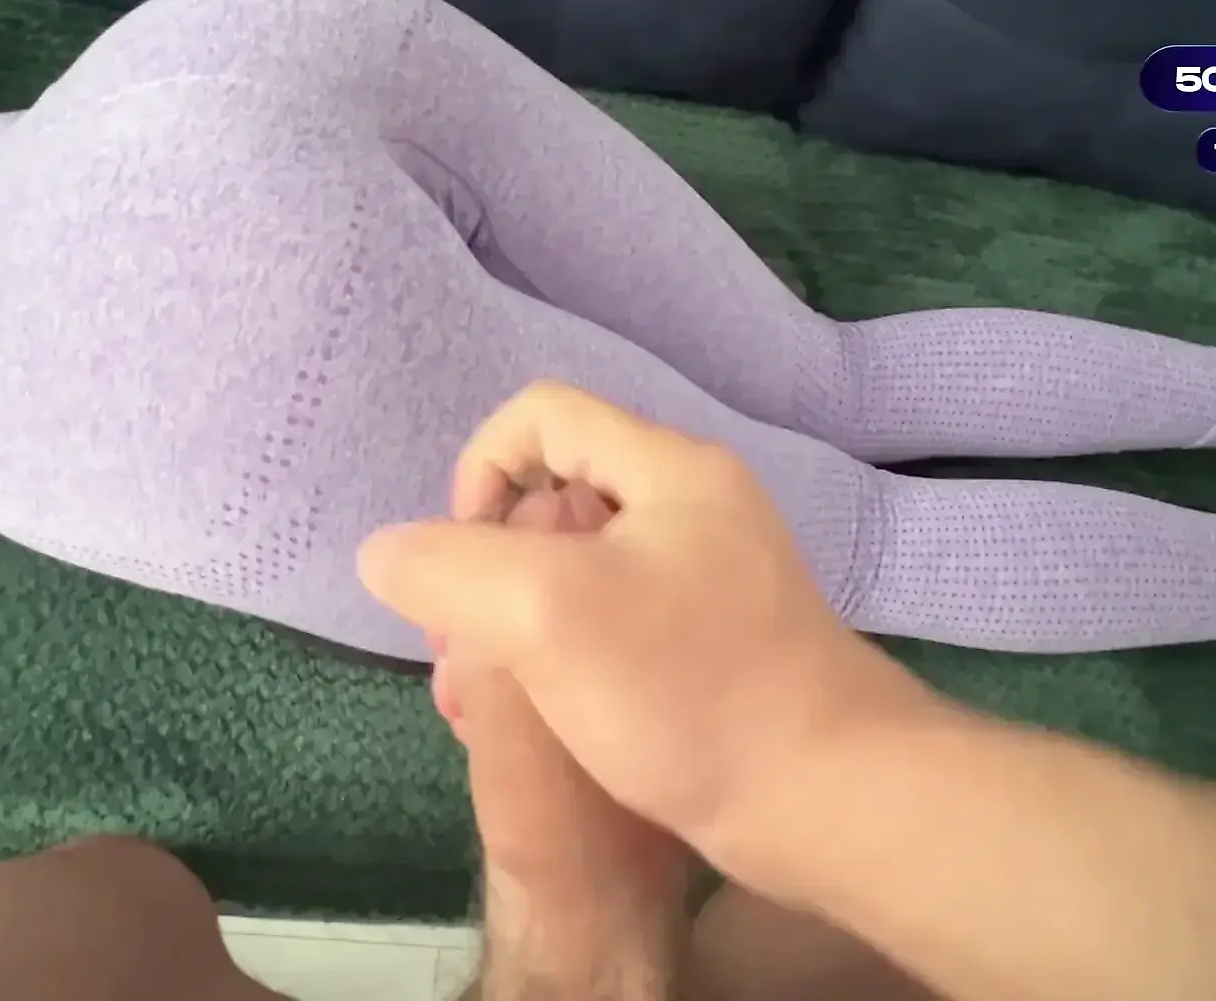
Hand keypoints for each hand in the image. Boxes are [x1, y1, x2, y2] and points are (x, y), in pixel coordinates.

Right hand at [359, 381, 936, 876]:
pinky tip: (537, 726)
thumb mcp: (546, 610)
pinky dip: (561, 664)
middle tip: (458, 654)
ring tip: (480, 703)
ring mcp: (711, 585)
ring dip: (512, 626)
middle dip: (484, 566)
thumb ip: (451, 566)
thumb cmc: (691, 690)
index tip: (462, 562)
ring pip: (577, 575)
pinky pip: (613, 630)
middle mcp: (695, 510)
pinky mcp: (717, 653)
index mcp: (669, 470)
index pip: (541, 416)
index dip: (478, 471)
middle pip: (554, 497)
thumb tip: (387, 553)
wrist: (828, 799)